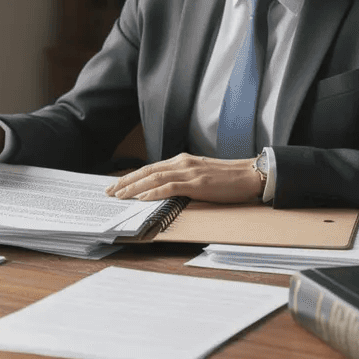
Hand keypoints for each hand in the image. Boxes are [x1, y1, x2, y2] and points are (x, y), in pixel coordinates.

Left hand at [105, 153, 261, 203]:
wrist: (250, 175)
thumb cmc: (228, 178)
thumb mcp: (200, 175)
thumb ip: (183, 179)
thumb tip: (164, 191)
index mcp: (182, 160)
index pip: (150, 168)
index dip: (131, 177)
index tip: (117, 185)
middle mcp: (182, 162)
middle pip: (147, 171)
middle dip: (125, 182)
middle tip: (108, 191)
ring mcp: (189, 172)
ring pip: (154, 178)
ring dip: (133, 188)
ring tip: (119, 196)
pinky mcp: (197, 183)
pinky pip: (170, 187)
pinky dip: (153, 192)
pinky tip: (142, 198)